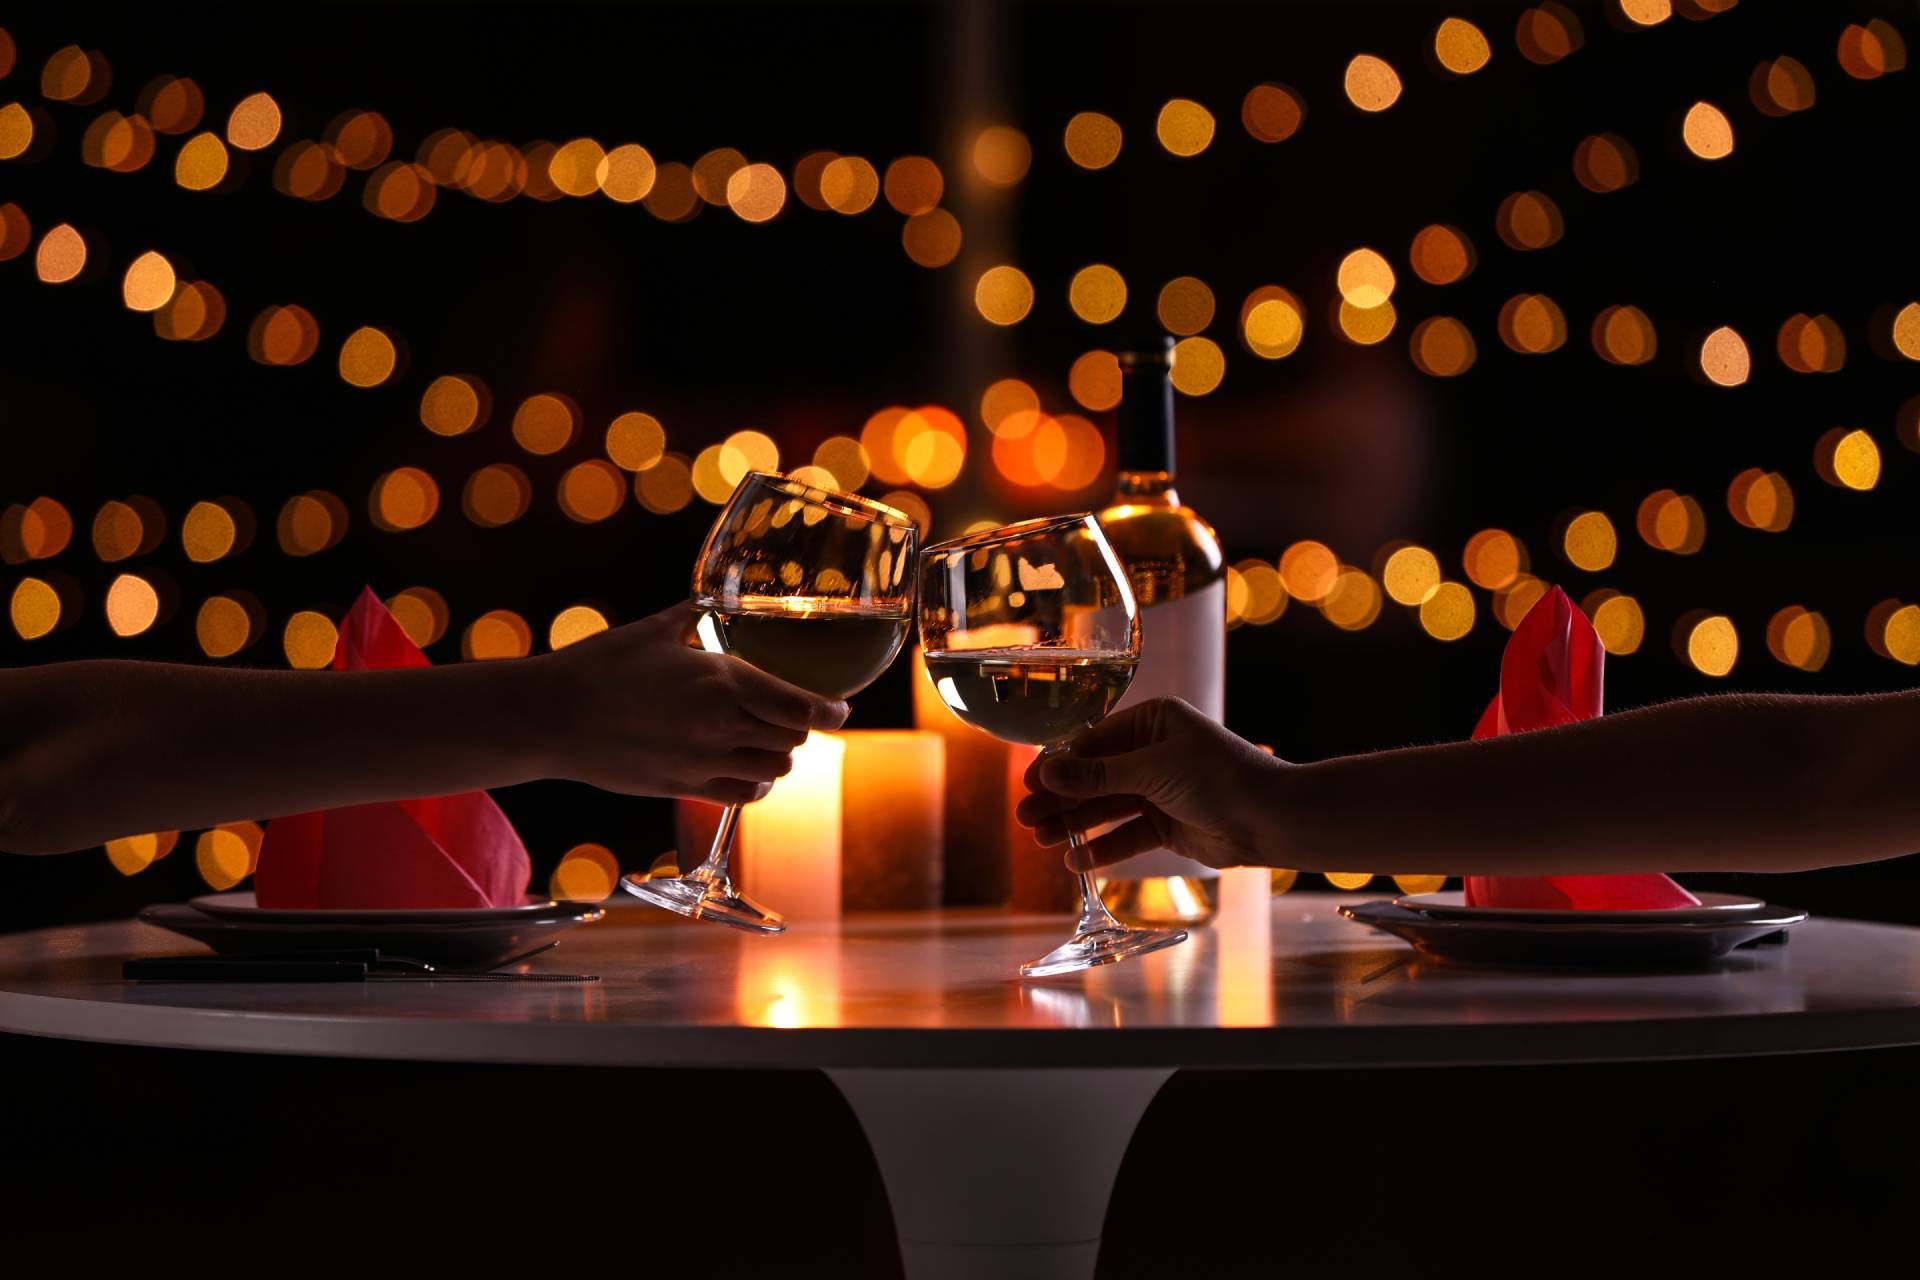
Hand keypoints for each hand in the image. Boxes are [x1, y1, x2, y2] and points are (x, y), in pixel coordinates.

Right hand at [538, 603, 848, 803]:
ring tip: (768, 739)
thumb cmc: (599, 666)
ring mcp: (702, 761)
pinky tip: (747, 768)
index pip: (800, 706)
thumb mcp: (654, 630)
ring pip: (775, 770)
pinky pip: (744, 795)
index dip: (830, 711)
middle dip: (799, 727)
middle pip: (793, 739)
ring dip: (779, 755)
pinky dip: (757, 784)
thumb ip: (695, 614)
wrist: (551, 718)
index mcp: (720, 680)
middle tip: (794, 715)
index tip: (840, 709)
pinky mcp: (684, 787)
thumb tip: (715, 599)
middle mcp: (719, 724)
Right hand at [1016, 698, 1285, 871]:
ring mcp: (1159, 789)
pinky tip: (1074, 859)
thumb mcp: (1151, 771)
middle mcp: (1153, 752)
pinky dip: (1102, 846)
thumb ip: (1097, 776)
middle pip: (1094, 777)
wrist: (1270, 819)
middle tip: (1024, 818)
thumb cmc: (1218, 778)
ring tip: (1039, 840)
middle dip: (1059, 798)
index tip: (1026, 784)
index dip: (1058, 765)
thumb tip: (1045, 771)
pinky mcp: (1167, 824)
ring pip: (1106, 807)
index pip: (1093, 742)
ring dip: (1073, 823)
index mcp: (1152, 722)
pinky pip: (1126, 835)